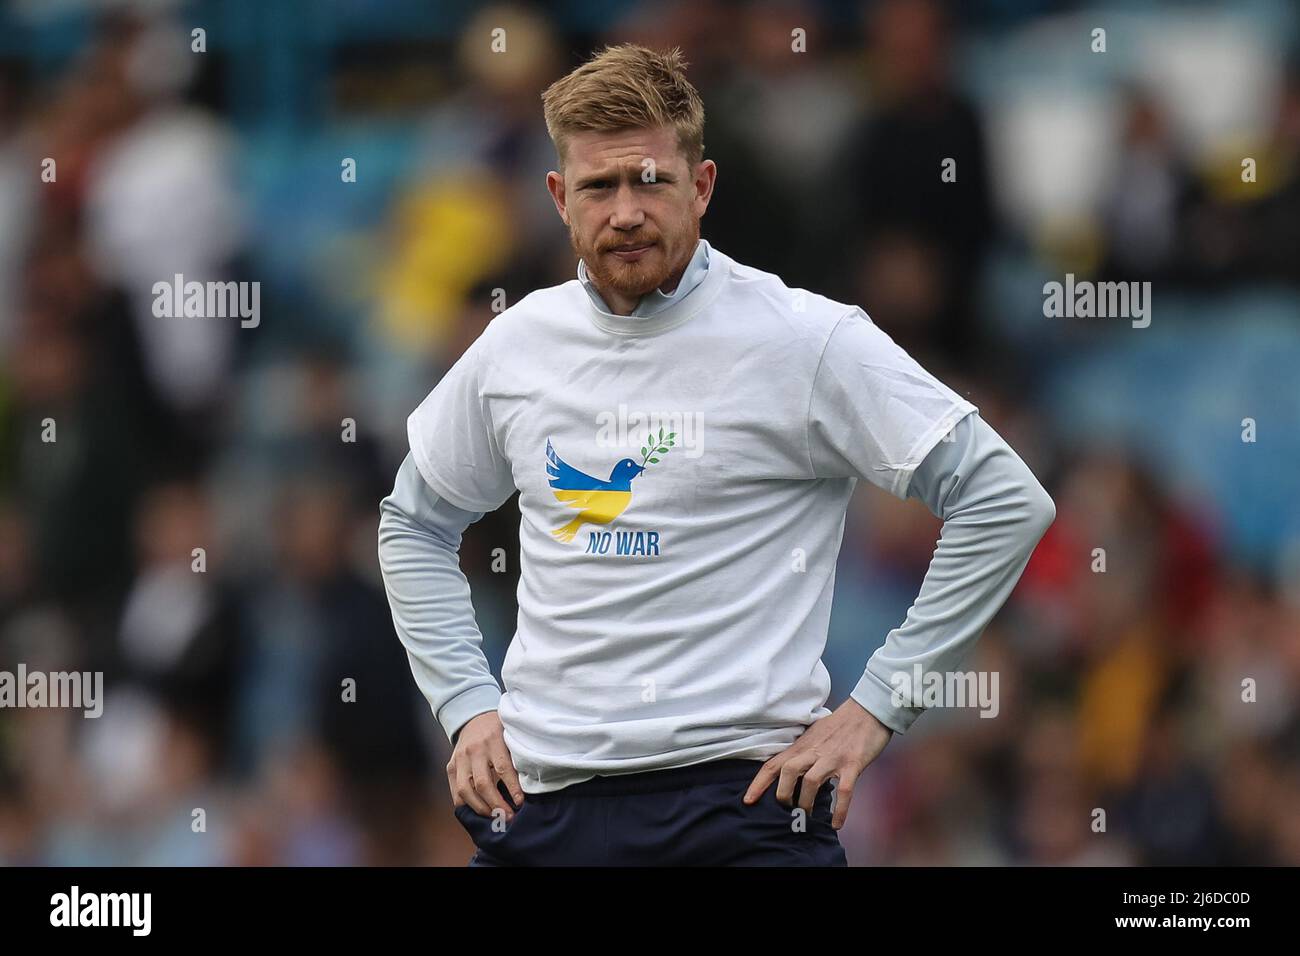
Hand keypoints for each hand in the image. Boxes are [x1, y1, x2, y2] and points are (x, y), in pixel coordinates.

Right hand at [448, 710, 524, 821]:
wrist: (475, 718)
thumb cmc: (499, 730)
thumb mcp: (510, 735)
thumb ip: (516, 756)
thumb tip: (530, 784)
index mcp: (493, 740)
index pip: (503, 768)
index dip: (512, 788)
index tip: (520, 802)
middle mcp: (474, 750)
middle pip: (482, 783)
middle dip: (496, 804)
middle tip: (509, 816)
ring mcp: (459, 759)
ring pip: (465, 790)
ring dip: (481, 808)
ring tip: (494, 817)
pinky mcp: (451, 766)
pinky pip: (455, 791)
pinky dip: (466, 805)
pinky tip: (478, 812)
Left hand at [742, 697, 892, 828]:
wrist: (868, 710)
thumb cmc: (840, 725)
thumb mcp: (814, 734)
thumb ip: (802, 752)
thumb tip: (789, 772)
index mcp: (802, 745)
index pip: (773, 764)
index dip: (758, 783)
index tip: (747, 800)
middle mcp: (814, 751)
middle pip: (787, 772)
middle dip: (783, 795)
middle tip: (787, 810)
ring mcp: (833, 758)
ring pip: (810, 782)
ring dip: (806, 803)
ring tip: (808, 817)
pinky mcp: (853, 764)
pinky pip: (844, 791)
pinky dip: (839, 810)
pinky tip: (836, 824)